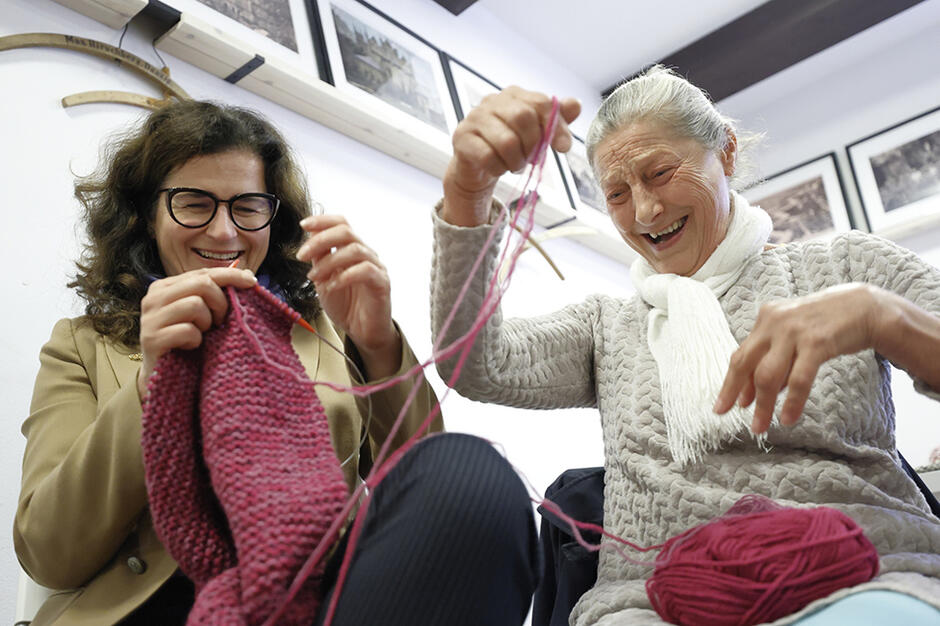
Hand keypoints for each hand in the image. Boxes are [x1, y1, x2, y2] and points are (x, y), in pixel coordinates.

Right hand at [138, 267, 257, 397]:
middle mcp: (154, 298)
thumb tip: (248, 273)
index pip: (203, 273)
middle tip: (220, 321)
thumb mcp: (203, 314)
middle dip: (220, 303)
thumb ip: (218, 293)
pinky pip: (188, 330)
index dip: (230, 275)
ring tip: (202, 334)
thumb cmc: (188, 342)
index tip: (252, 282)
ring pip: (195, 305)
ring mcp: (150, 318)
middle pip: (202, 284)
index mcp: (165, 287)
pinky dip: (196, 340)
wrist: (165, 378)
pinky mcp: (152, 339)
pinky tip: (191, 346)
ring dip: (207, 323)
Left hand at [296, 214, 400, 378]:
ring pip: (355, 249)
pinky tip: (331, 286)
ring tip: (313, 277)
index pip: (341, 223)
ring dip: (329, 261)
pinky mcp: (382, 283)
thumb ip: (319, 258)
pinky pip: (365, 271)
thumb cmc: (346, 305)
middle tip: (302, 256)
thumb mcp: (324, 279)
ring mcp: (376, 267)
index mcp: (352, 249)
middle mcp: (366, 254)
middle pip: (346, 231)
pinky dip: (344, 276)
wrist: (362, 331)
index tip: (303, 225)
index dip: (322, 220)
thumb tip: (310, 237)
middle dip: (320, 240)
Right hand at [443, 86, 580, 226]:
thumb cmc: (511, 146)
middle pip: (523, 118)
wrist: (478, 166)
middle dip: (533, 145)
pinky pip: (488, 157)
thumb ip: (556, 119)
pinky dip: (499, 169)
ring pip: (506, 142)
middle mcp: (492, 101)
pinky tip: (499, 168)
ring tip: (515, 165)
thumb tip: (575, 105)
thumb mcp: (537, 133)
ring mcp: (474, 118)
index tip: (563, 148)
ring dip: (516, 161)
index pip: (541, 103)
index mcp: (513, 94)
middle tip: (531, 159)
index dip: (556, 126)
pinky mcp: (461, 138)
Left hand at [714, 283, 883, 433]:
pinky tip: (787, 418)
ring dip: (763, 404)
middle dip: (735, 393)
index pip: (741, 355)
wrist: (866, 307)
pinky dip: (792, 402)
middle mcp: (774, 322)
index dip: (732, 382)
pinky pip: (799, 379)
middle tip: (730, 416)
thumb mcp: (793, 335)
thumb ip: (774, 359)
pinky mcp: (816, 342)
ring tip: (760, 426)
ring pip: (768, 375)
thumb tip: (751, 394)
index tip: (724, 405)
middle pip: (746, 364)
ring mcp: (793, 331)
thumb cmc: (826, 324)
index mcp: (766, 319)